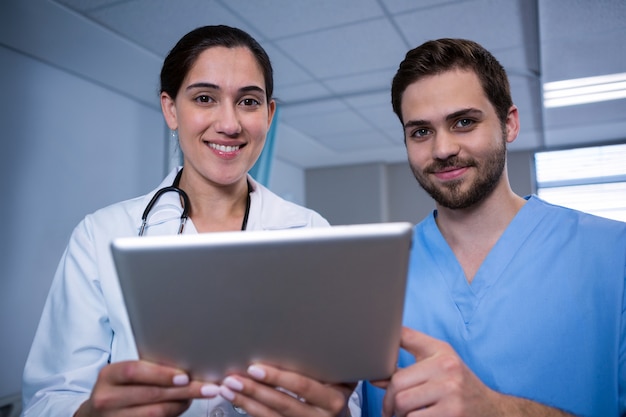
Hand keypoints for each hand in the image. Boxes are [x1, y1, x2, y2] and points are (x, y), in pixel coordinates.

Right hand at [74, 360, 218, 416]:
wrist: (96, 414)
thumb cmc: (118, 388)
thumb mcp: (125, 374)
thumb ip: (148, 368)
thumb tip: (184, 365)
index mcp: (109, 375)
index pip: (135, 372)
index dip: (161, 374)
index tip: (185, 377)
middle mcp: (107, 398)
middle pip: (151, 394)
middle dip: (184, 391)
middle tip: (208, 388)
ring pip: (155, 413)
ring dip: (181, 404)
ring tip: (196, 395)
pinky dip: (173, 414)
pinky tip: (182, 406)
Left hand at [217, 364, 355, 416]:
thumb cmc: (336, 388)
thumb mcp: (340, 374)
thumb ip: (324, 360)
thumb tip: (301, 334)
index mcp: (334, 399)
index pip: (303, 386)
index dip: (278, 378)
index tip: (256, 368)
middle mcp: (321, 416)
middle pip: (283, 402)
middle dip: (256, 389)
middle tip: (235, 377)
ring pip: (271, 415)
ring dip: (246, 399)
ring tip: (228, 386)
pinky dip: (248, 408)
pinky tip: (236, 398)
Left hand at [382, 327, 500, 416]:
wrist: (493, 410)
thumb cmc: (459, 383)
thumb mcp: (440, 359)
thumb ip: (409, 353)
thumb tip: (375, 373)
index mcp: (442, 354)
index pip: (400, 359)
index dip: (383, 374)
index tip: (377, 381)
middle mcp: (448, 372)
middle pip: (397, 388)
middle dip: (389, 402)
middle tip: (390, 410)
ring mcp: (452, 396)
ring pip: (404, 408)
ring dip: (400, 416)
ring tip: (406, 415)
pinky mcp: (452, 416)